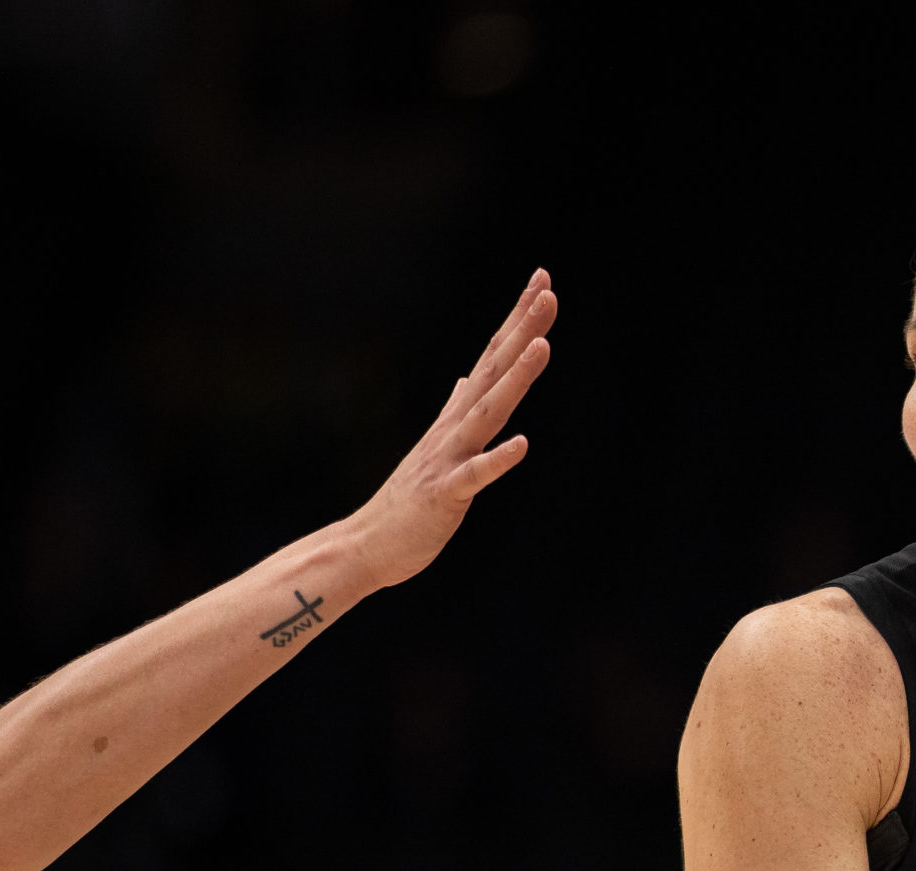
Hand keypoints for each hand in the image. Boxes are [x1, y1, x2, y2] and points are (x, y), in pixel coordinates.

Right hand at [348, 270, 557, 585]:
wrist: (369, 544)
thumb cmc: (409, 501)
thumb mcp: (439, 447)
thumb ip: (456, 411)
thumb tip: (468, 380)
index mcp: (458, 419)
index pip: (493, 358)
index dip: (517, 321)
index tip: (541, 282)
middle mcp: (454, 429)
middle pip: (494, 371)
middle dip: (521, 331)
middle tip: (547, 291)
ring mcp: (448, 459)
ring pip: (488, 413)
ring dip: (516, 379)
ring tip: (543, 345)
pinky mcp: (446, 494)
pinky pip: (476, 476)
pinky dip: (498, 460)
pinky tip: (523, 444)